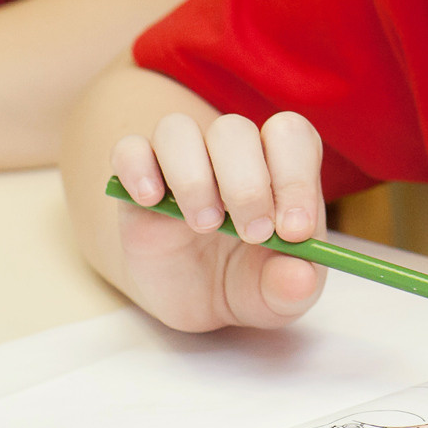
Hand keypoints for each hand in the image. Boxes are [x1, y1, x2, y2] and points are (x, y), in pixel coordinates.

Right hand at [107, 110, 327, 332]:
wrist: (198, 298)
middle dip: (247, 185)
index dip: (296, 176)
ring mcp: (181, 161)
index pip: (290, 136)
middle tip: (252, 234)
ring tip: (204, 225)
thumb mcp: (280, 296)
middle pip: (233, 129)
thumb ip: (293, 286)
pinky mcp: (138, 179)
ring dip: (192, 177)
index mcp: (278, 166)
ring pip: (177, 129)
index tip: (293, 230)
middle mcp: (230, 153)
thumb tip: (299, 277)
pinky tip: (151, 202)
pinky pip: (128, 149)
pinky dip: (138, 168)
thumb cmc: (251, 279)